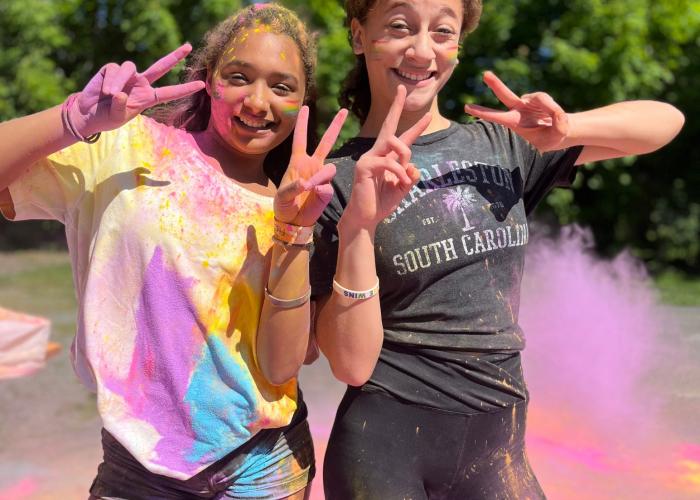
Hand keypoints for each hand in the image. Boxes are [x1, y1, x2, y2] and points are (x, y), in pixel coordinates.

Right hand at [68, 44, 205, 136]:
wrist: (89, 113)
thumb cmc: (107, 117)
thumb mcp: (117, 117)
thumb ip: (121, 107)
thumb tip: (120, 92)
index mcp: (148, 98)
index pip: (169, 93)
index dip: (184, 89)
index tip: (201, 85)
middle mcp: (141, 83)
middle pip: (160, 67)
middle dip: (174, 57)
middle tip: (189, 47)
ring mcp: (128, 75)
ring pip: (130, 67)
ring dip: (120, 81)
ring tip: (110, 94)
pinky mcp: (112, 69)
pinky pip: (115, 69)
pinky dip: (111, 80)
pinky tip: (105, 90)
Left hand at [274, 106, 347, 225]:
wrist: (293, 222)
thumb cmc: (284, 206)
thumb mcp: (282, 196)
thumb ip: (292, 188)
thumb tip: (307, 183)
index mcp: (297, 162)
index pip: (301, 138)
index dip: (302, 123)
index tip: (305, 107)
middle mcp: (312, 166)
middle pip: (326, 142)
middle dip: (335, 126)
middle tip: (344, 110)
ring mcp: (321, 178)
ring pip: (330, 169)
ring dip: (320, 177)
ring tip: (309, 188)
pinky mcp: (327, 191)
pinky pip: (328, 186)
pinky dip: (321, 190)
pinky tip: (315, 196)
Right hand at [342, 85, 431, 229]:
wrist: (366, 218)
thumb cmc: (381, 203)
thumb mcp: (402, 189)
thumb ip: (410, 176)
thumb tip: (413, 166)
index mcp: (387, 158)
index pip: (403, 139)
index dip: (417, 128)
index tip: (428, 116)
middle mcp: (377, 153)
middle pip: (389, 126)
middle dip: (396, 106)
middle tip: (402, 88)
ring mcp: (369, 158)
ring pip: (395, 144)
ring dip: (405, 159)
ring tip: (404, 179)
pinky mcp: (364, 166)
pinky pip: (389, 162)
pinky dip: (399, 172)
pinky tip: (401, 182)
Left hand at [464, 71, 569, 151]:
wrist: (559, 131)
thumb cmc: (551, 137)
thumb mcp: (556, 137)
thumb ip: (558, 125)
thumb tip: (556, 111)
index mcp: (515, 123)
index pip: (496, 117)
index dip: (482, 112)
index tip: (466, 107)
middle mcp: (518, 110)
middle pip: (505, 95)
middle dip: (495, 84)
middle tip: (485, 74)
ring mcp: (528, 102)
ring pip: (539, 98)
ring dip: (551, 109)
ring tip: (556, 118)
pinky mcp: (538, 97)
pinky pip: (546, 99)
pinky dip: (554, 108)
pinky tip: (556, 115)